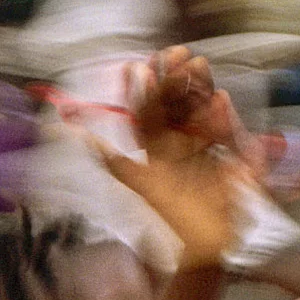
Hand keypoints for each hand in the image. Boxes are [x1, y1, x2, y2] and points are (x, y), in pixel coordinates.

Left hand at [89, 47, 257, 261]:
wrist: (202, 246)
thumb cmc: (170, 215)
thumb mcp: (137, 181)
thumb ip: (108, 158)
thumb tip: (69, 134)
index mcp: (156, 146)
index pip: (147, 109)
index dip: (144, 86)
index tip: (141, 63)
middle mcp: (179, 142)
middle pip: (177, 102)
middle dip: (177, 77)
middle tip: (177, 54)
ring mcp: (205, 146)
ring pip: (201, 109)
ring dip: (200, 86)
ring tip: (198, 64)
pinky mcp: (229, 155)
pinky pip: (227, 131)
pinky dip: (224, 115)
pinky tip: (221, 99)